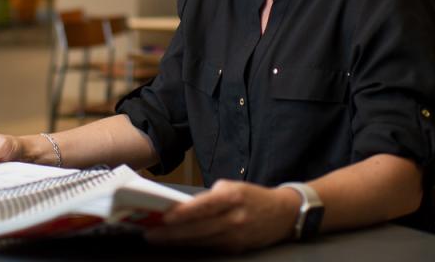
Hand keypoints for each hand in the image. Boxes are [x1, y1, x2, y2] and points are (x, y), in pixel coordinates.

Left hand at [144, 180, 299, 252]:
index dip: (182, 214)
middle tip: (151, 234)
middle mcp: (234, 218)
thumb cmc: (254, 197)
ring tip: (158, 239)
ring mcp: (236, 236)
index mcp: (233, 197)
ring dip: (177, 241)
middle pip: (198, 228)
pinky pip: (209, 247)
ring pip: (200, 241)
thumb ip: (210, 196)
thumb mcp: (233, 187)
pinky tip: (178, 244)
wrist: (284, 214)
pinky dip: (192, 246)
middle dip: (171, 233)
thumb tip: (185, 206)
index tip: (163, 217)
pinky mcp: (236, 248)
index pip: (202, 207)